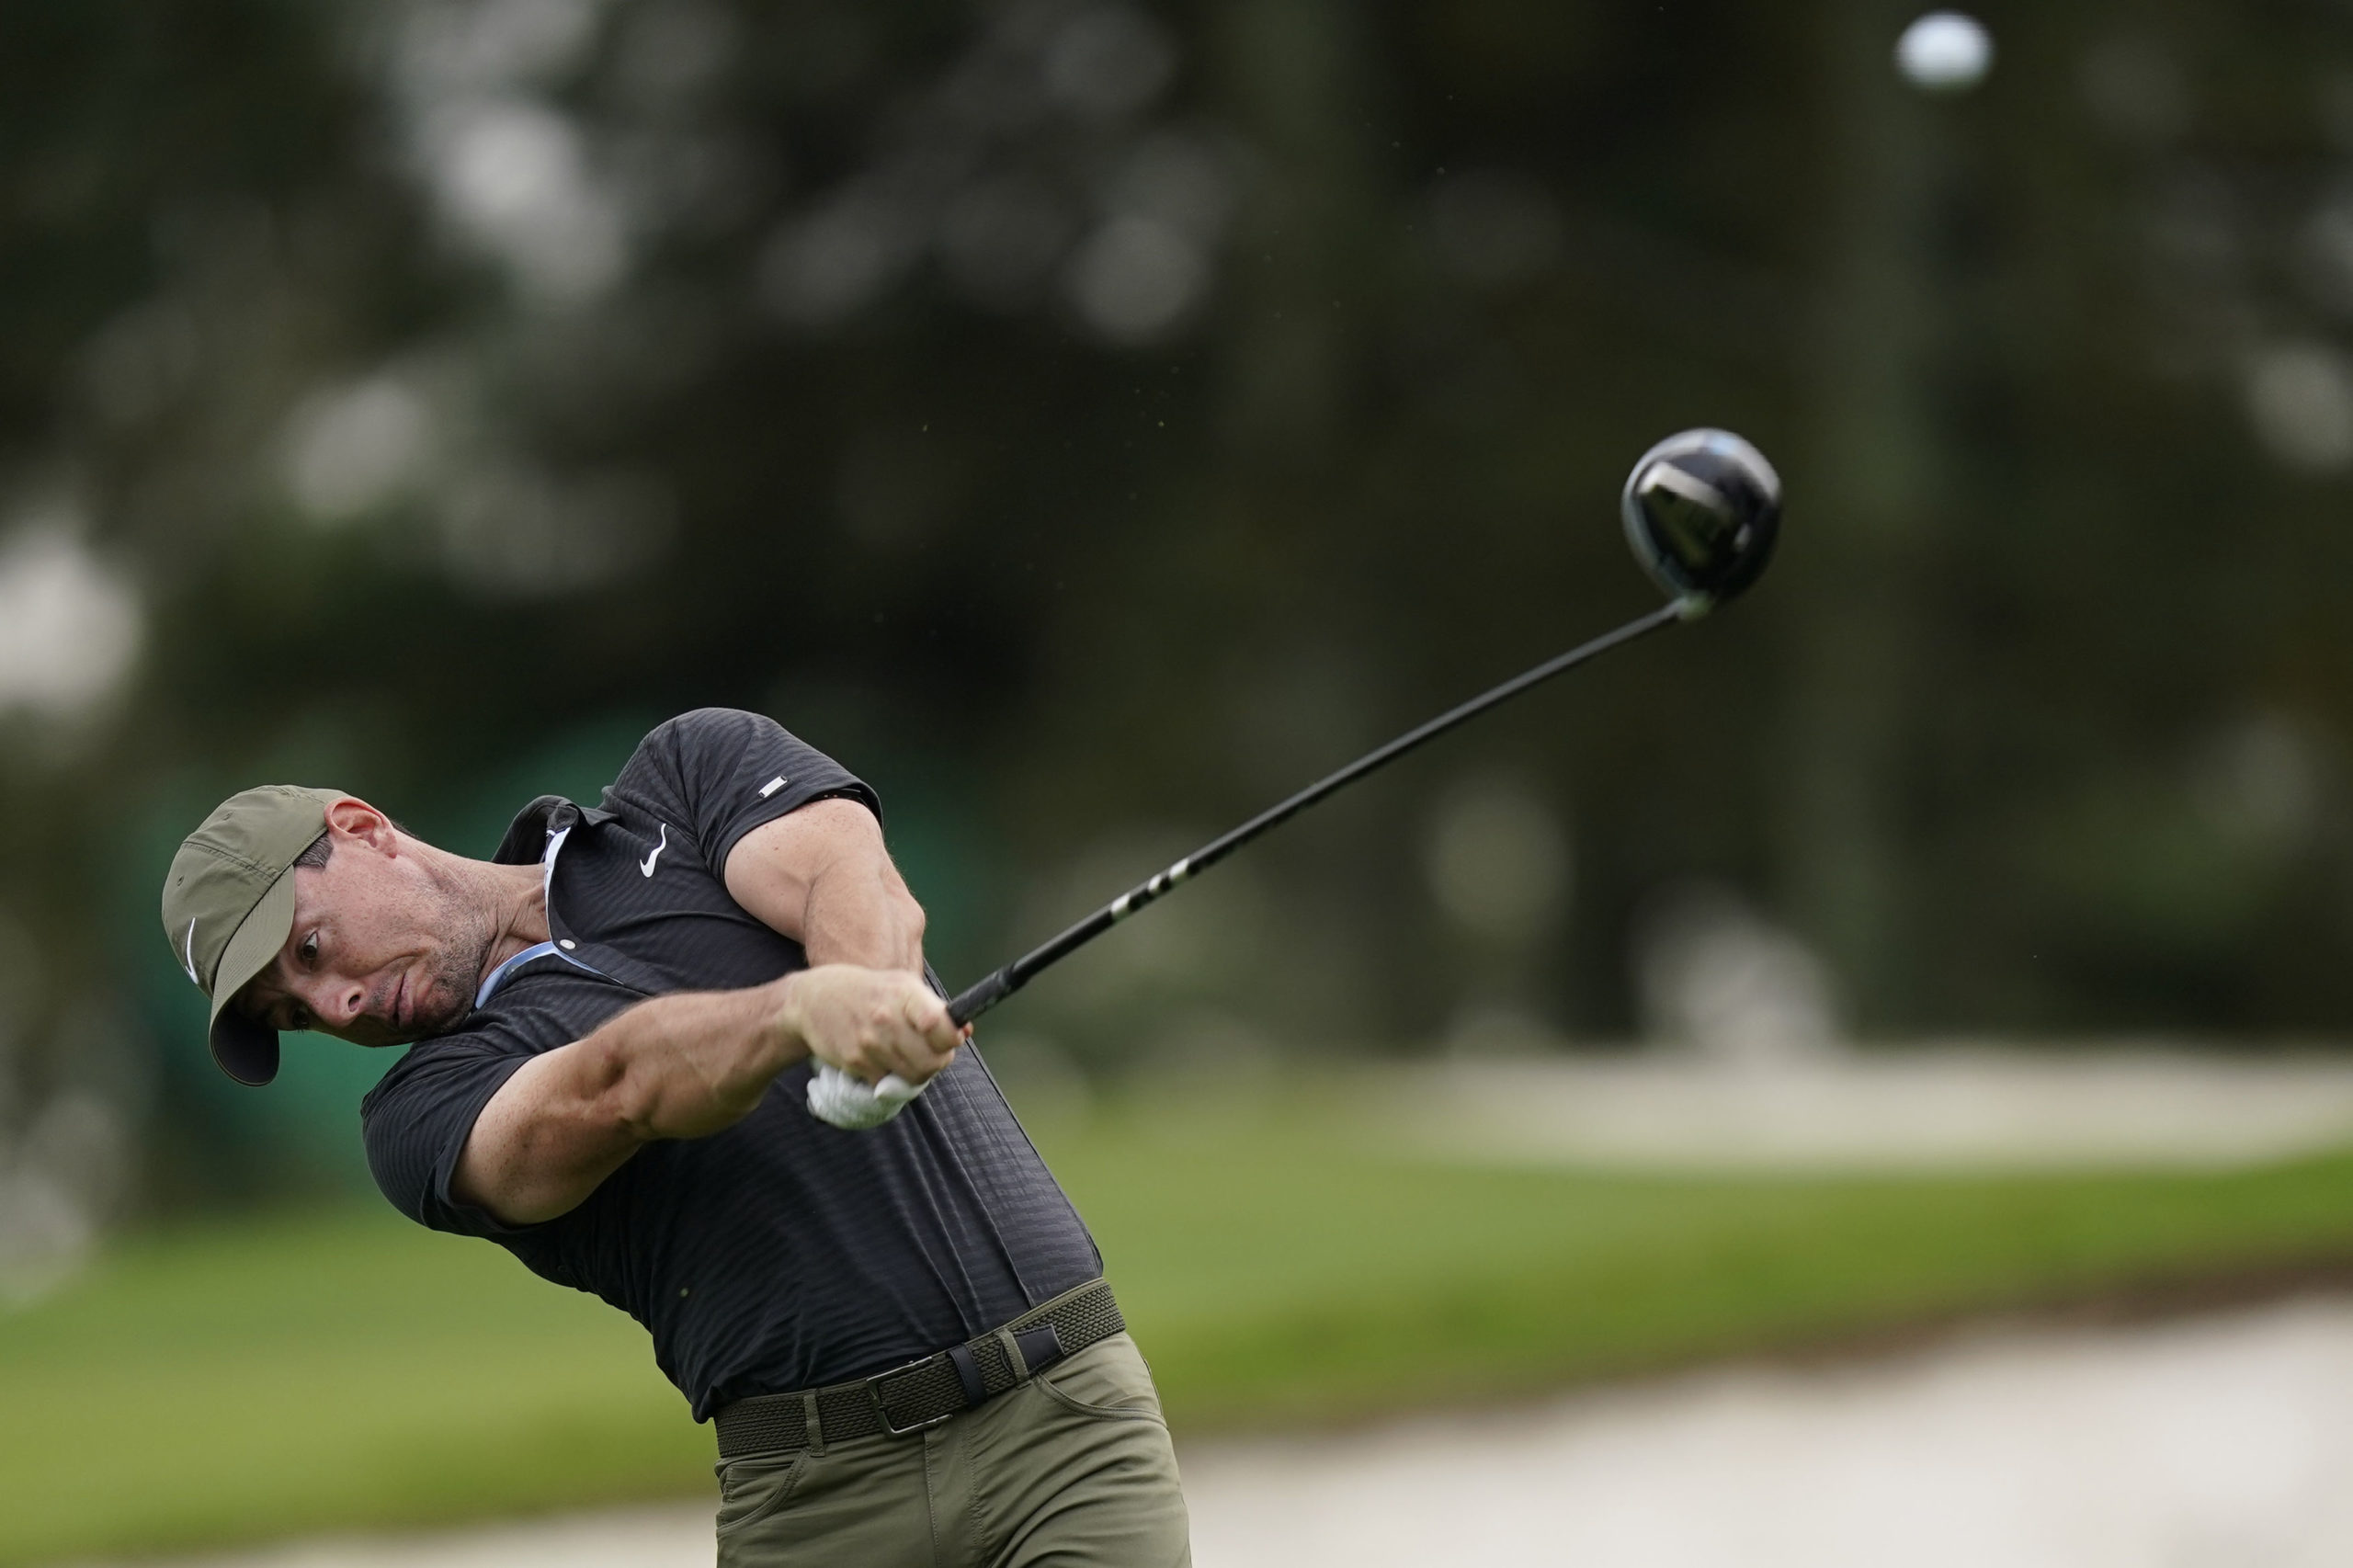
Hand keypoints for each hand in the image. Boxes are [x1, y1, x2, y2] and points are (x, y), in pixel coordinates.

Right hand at [778, 965, 961, 1086]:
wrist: (812, 999)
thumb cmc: (866, 992)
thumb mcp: (900, 986)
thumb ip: (933, 1009)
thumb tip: (966, 1031)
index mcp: (904, 994)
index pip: (940, 1026)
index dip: (951, 1039)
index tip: (950, 1039)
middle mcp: (887, 1018)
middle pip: (931, 1061)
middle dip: (937, 1062)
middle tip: (930, 1054)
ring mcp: (869, 1042)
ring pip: (911, 1077)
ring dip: (914, 1072)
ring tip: (904, 1055)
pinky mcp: (854, 1061)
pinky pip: (886, 1084)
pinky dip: (888, 1078)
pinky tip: (880, 1059)